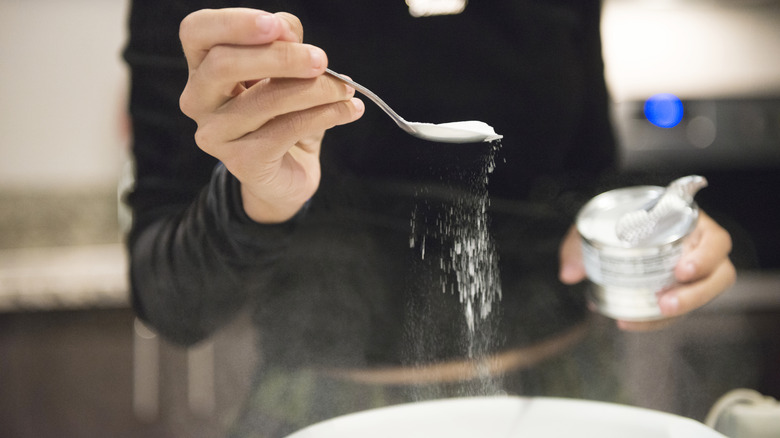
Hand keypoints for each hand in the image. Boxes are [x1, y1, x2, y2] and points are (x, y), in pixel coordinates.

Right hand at [178, 8, 364, 222]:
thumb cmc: (283, 114)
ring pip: (265, 100)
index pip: (197, 32)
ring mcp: (215, 134)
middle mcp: (198, 100)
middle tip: (321, 60)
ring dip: (316, 89)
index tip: (276, 25)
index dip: (234, 23)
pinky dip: (325, 115)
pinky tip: (348, 110)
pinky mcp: (241, 162)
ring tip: (345, 89)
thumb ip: (283, 43)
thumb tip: (287, 32)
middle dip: (280, 57)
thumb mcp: (286, 71)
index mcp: (202, 67)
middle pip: (224, 64)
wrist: (288, 173)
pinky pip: (286, 130)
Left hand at [558, 211, 735, 330]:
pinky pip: (678, 309)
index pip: (715, 240)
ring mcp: (693, 273)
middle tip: (665, 302)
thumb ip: (579, 246)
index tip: (682, 270)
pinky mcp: (680, 291)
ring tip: (654, 313)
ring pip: (704, 296)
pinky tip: (631, 322)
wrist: (613, 225)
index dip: (705, 257)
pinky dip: (656, 320)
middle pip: (718, 275)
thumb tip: (569, 274)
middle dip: (695, 294)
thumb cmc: (613, 219)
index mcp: (689, 223)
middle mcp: (698, 249)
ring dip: (681, 309)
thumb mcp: (594, 224)